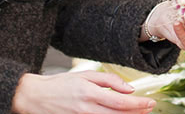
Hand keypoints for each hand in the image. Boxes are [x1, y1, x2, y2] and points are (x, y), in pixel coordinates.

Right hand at [11, 71, 155, 113]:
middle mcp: (87, 109)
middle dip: (138, 113)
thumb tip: (129, 89)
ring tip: (139, 113)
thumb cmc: (59, 84)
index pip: (121, 102)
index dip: (139, 104)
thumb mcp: (85, 75)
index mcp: (90, 93)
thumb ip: (109, 80)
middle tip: (149, 108)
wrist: (34, 97)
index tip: (150, 102)